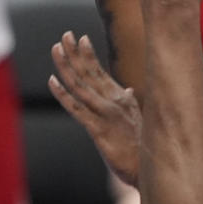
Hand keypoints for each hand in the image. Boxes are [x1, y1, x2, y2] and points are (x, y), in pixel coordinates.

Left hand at [50, 32, 141, 184]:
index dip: (88, 54)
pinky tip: (52, 82)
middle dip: (75, 52)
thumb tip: (129, 90)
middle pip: (89, 72)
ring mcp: (105, 115)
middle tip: (65, 34)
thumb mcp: (136, 120)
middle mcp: (112, 102)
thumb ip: (129, 103)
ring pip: (81, 85)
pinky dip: (63, 95)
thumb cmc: (144, 147)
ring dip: (67, 65)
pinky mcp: (99, 130)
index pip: (100, 72)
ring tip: (57, 48)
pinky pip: (76, 109)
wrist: (150, 169)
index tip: (80, 38)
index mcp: (119, 99)